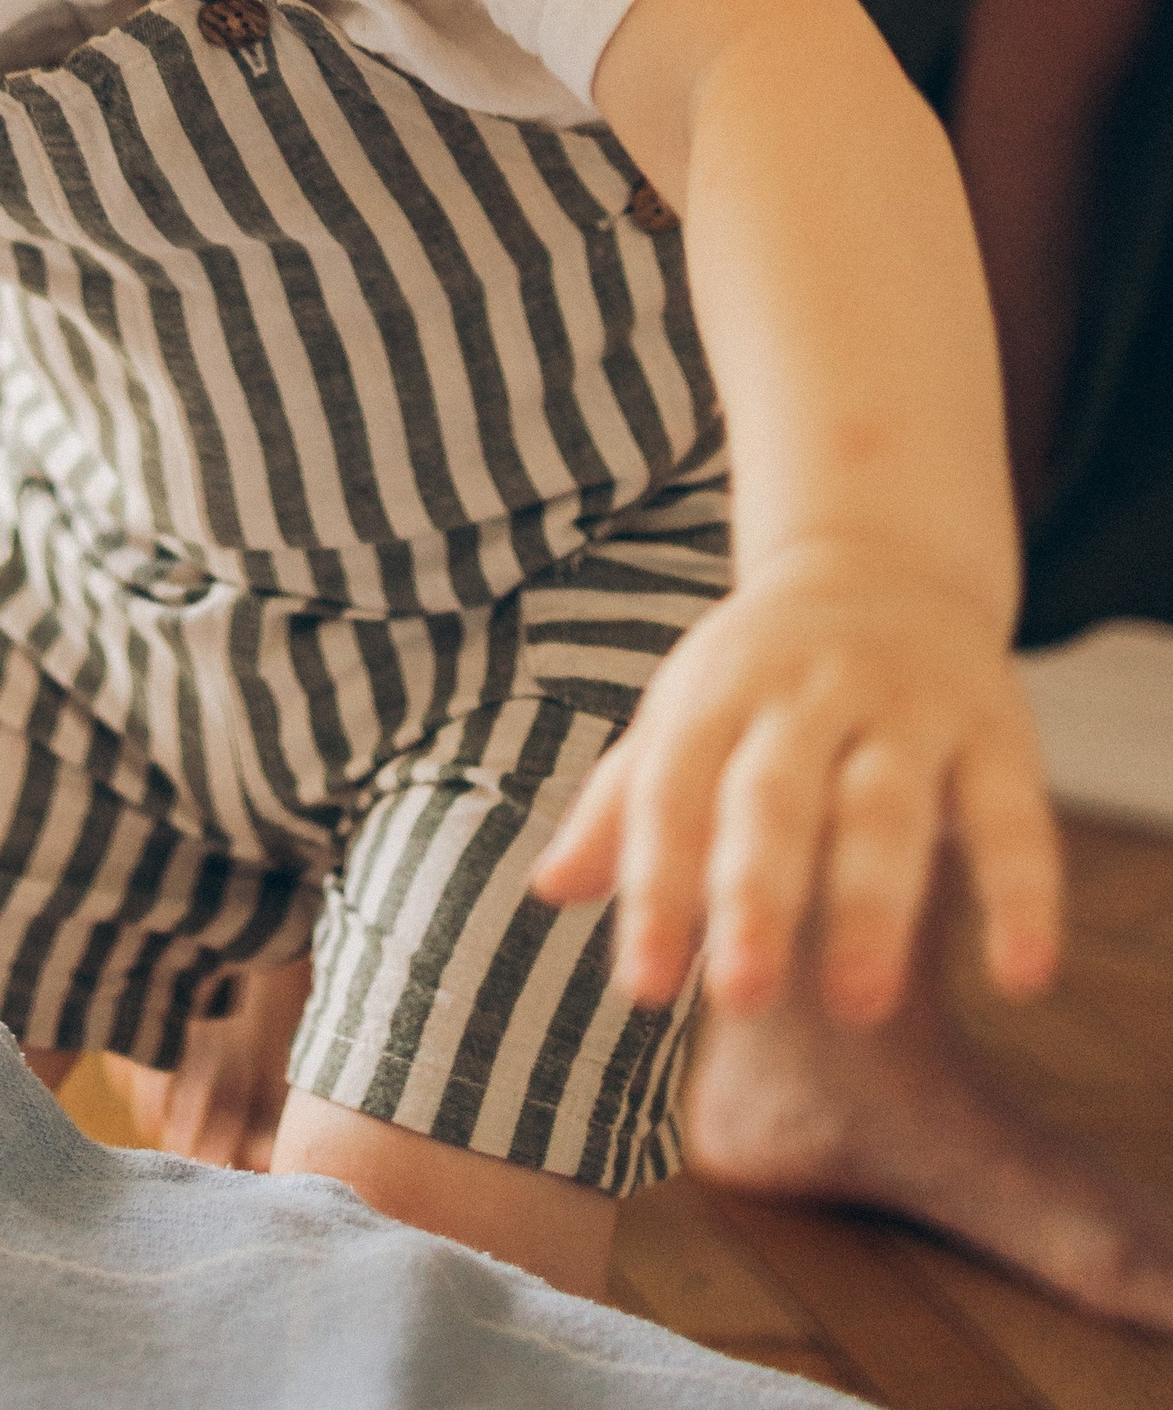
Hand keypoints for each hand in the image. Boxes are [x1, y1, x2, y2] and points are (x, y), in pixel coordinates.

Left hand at [530, 544, 1061, 1023]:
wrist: (879, 563)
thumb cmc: (758, 676)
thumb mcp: (684, 719)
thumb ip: (623, 807)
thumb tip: (547, 889)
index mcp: (715, 694)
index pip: (672, 795)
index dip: (656, 892)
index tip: (644, 991)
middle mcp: (805, 695)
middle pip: (774, 796)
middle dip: (756, 894)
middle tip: (741, 998)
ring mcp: (903, 707)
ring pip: (884, 806)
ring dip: (871, 905)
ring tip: (858, 1006)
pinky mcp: (994, 729)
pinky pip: (1011, 815)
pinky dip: (1022, 896)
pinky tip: (1021, 979)